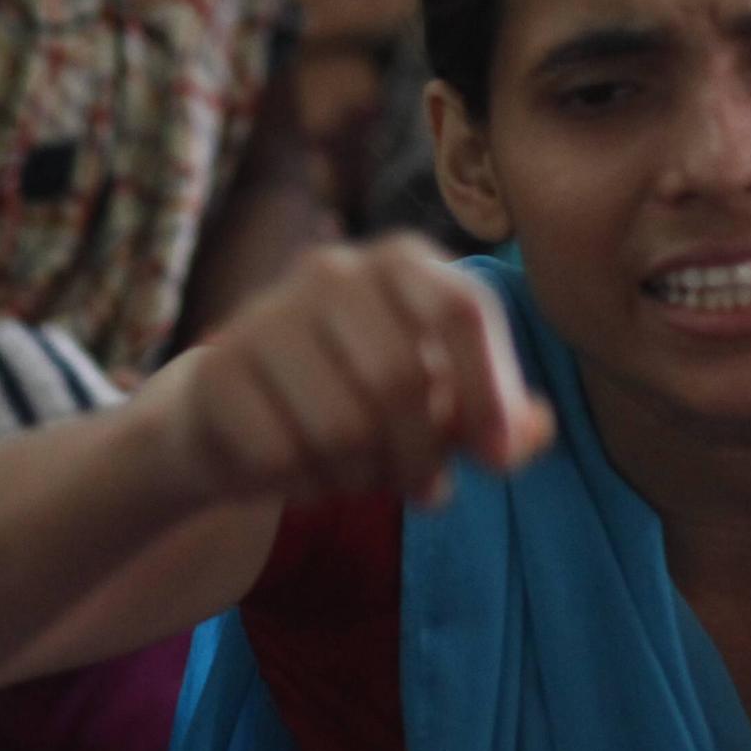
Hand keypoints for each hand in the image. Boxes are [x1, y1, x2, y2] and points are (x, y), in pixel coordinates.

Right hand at [148, 234, 554, 511]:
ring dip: (360, 478)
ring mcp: (267, 314)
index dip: (490, 391)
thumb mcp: (441, 407)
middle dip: (420, 456)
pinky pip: (281, 454)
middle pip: (401, 379)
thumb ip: (500, 419)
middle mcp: (332, 269)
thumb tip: (534, 432)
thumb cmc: (360, 400)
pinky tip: (299, 473)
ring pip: (341, 427)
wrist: (237, 411)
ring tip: (357, 476)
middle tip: (423, 488)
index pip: (461, 309)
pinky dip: (302, 485)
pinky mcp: (217, 370)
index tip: (499, 461)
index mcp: (400, 262)